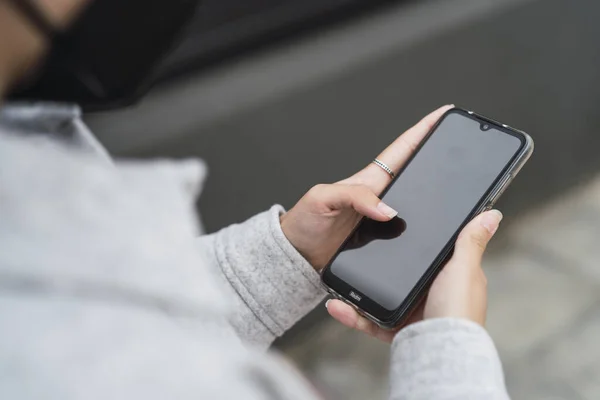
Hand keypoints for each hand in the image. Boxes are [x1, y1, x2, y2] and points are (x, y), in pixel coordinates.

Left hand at [280, 104, 453, 268]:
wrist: (298, 254)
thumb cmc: (304, 222)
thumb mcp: (324, 198)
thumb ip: (355, 197)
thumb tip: (388, 209)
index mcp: (368, 180)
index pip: (401, 149)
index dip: (422, 130)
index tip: (443, 114)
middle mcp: (378, 196)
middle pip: (415, 172)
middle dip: (439, 155)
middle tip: (461, 143)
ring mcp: (381, 216)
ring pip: (416, 200)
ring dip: (436, 192)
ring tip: (458, 181)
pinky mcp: (381, 238)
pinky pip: (408, 229)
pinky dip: (423, 225)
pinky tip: (434, 226)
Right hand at [326, 209, 501, 341]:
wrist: (441, 349)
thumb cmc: (458, 309)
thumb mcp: (464, 268)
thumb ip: (471, 240)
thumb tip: (492, 214)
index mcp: (450, 276)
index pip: (431, 253)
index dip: (414, 240)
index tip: (392, 226)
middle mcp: (431, 293)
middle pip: (401, 273)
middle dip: (377, 264)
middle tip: (358, 248)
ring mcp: (412, 311)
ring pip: (379, 295)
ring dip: (357, 290)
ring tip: (340, 278)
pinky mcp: (396, 329)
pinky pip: (369, 320)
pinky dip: (352, 314)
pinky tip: (336, 305)